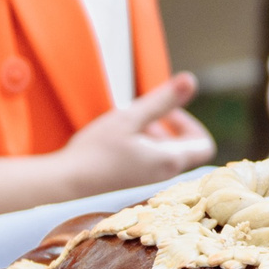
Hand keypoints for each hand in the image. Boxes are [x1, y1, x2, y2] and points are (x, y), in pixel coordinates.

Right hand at [50, 72, 214, 196]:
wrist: (64, 186)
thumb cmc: (95, 151)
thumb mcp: (130, 117)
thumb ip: (162, 100)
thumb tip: (190, 80)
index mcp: (170, 161)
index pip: (204, 145)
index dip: (191, 124)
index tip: (166, 113)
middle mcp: (164, 177)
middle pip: (183, 150)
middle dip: (167, 128)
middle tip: (141, 116)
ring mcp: (148, 185)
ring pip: (164, 157)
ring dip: (151, 138)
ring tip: (125, 128)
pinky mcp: (132, 188)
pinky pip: (148, 166)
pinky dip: (140, 151)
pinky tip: (115, 145)